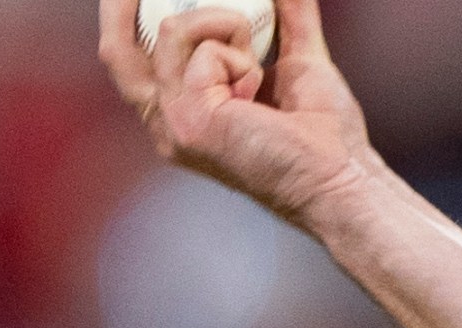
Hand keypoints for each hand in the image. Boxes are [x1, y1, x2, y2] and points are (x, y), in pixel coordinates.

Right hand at [99, 0, 378, 229]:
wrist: (344, 178)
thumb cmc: (328, 136)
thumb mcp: (300, 61)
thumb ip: (291, 21)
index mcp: (185, 113)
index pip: (132, 58)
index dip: (129, 17)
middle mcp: (168, 122)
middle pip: (117, 49)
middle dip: (122, 4)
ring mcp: (174, 123)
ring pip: (169, 33)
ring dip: (222, 23)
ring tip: (255, 53)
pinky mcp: (190, 120)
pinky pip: (202, 50)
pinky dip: (237, 50)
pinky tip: (258, 81)